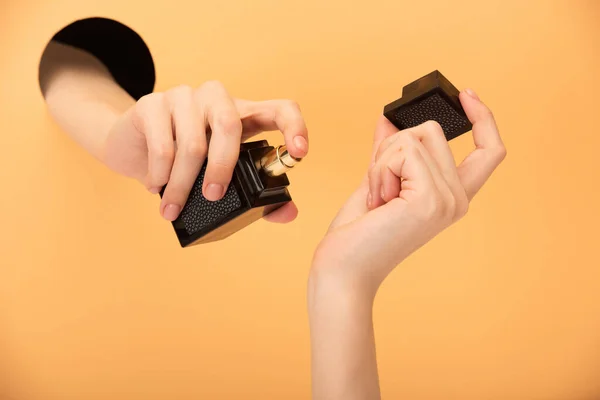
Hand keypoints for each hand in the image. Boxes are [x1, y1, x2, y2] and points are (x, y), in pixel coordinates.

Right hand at [101, 81, 308, 221]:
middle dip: (222, 168)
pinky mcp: (152, 104)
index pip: (279, 109)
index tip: (299, 153)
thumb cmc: (187, 162)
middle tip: (213, 197)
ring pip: (192, 142)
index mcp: (244, 115)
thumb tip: (288, 213)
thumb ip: (257, 194)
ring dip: (183, 184)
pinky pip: (162, 144)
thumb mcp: (223, 176)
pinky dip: (161, 174)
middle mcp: (217, 99)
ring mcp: (184, 97)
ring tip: (173, 208)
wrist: (132, 147)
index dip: (294, 127)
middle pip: (230, 124)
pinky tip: (157, 187)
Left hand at [310, 89, 505, 296]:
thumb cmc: (358, 233)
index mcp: (451, 197)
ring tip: (377, 197)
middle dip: (391, 147)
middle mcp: (457, 200)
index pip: (489, 151)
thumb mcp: (378, 180)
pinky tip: (377, 200)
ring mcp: (447, 201)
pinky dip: (379, 168)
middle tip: (378, 187)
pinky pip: (403, 150)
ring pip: (416, 136)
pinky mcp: (429, 200)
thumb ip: (389, 151)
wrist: (343, 269)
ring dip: (382, 160)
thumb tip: (389, 118)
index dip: (484, 118)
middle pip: (432, 131)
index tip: (466, 93)